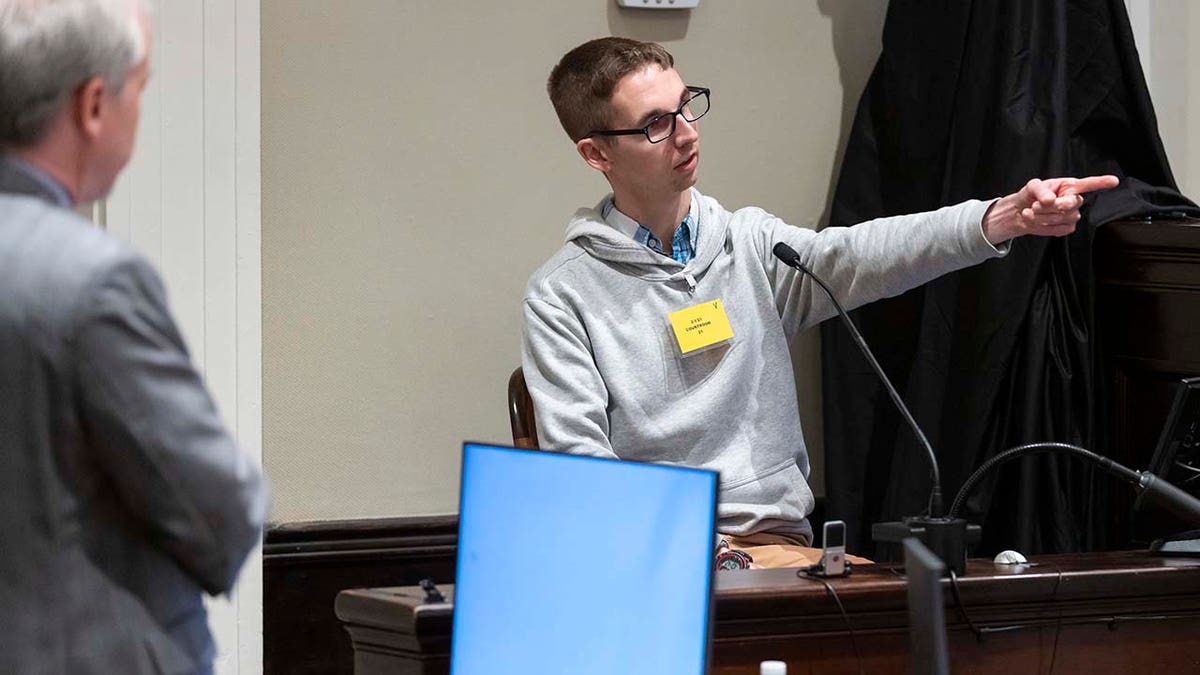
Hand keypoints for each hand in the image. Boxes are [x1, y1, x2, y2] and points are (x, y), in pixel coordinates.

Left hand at [981, 175, 1119, 244]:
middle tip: (1035, 205)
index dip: (1101, 182)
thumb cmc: (1030, 195)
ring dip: (1043, 216)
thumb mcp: (1032, 187)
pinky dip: (1043, 226)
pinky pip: (1059, 229)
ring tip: (1030, 211)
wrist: (1020, 212)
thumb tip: (1050, 199)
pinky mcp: (1066, 228)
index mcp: (1070, 186)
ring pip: (1064, 218)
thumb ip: (1040, 190)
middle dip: (1053, 206)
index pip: (1089, 184)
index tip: (1114, 181)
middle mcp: (1075, 200)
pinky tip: (1034, 220)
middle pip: (1073, 204)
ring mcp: (1072, 215)